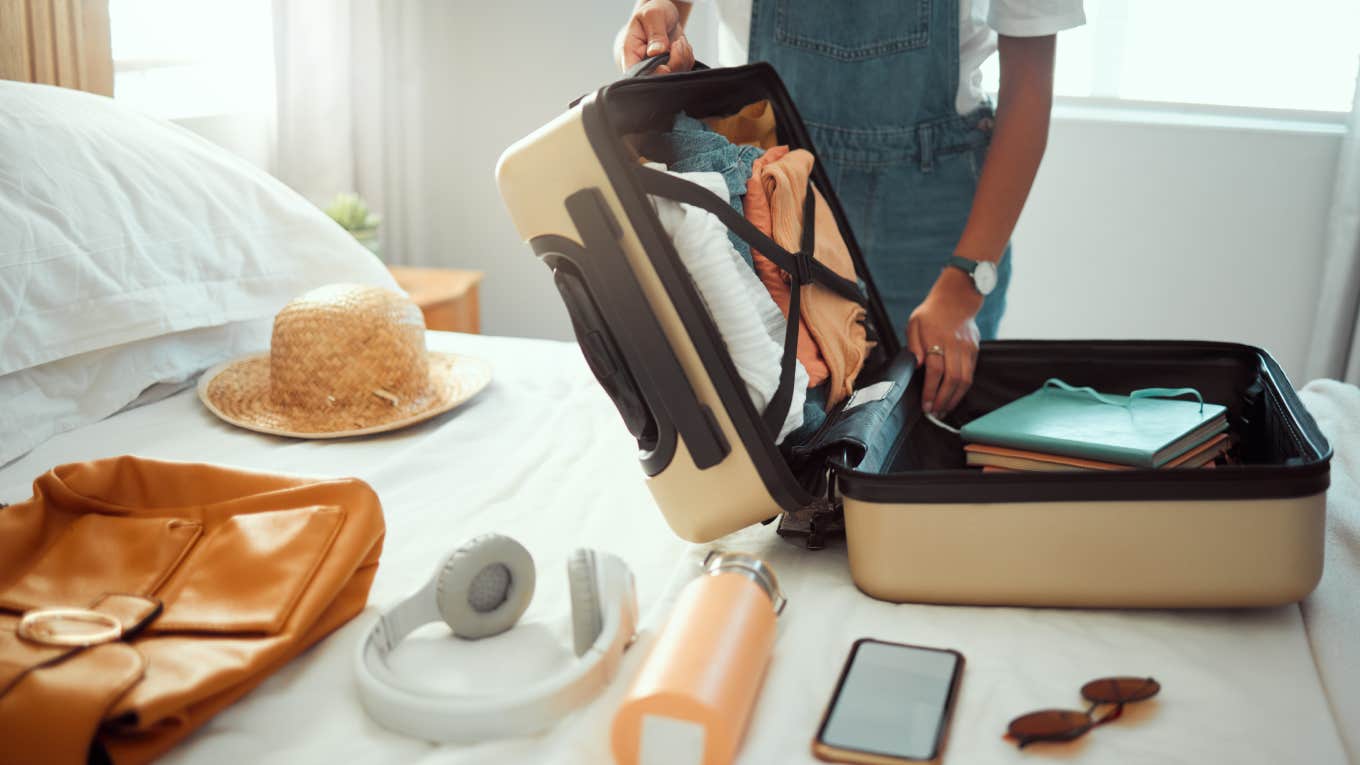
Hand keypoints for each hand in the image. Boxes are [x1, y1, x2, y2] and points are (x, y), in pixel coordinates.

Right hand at [616, 0, 694, 73]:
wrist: (663, 15)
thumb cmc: (653, 14)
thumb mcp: (652, 16)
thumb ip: (655, 34)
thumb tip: (656, 52)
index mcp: (630, 54)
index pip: (636, 76)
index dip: (652, 76)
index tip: (665, 66)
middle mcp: (642, 66)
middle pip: (658, 79)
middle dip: (674, 62)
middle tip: (677, 43)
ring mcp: (656, 69)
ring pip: (674, 75)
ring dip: (683, 57)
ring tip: (678, 41)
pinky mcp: (670, 70)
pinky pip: (684, 70)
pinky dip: (687, 58)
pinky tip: (681, 46)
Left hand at [906, 267, 983, 415]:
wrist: (957, 298)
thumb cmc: (932, 313)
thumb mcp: (914, 323)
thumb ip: (913, 345)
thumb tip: (916, 365)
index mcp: (937, 338)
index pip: (935, 370)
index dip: (930, 390)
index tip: (925, 404)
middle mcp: (955, 345)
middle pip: (952, 379)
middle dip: (943, 399)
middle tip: (935, 413)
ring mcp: (967, 348)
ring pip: (964, 379)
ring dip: (955, 398)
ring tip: (944, 410)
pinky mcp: (975, 350)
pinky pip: (970, 373)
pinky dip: (962, 388)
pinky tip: (954, 396)